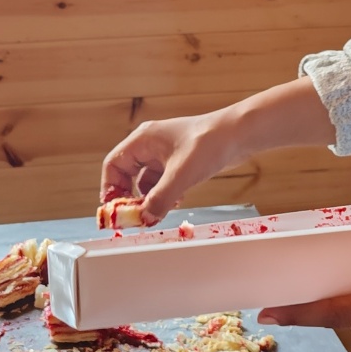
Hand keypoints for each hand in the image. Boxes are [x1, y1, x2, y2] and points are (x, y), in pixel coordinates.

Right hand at [100, 111, 232, 223]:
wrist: (240, 134)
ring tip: (157, 211)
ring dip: (149, 198)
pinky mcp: (179, 161)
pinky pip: (163, 182)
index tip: (115, 209)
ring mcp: (165, 153)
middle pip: (127, 174)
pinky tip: (176, 202)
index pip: (114, 164)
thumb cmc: (209, 143)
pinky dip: (164, 194)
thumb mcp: (181, 175)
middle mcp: (150, 144)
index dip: (110, 188)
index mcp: (143, 139)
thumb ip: (161, 198)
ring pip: (146, 181)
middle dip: (130, 196)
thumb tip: (146, 218)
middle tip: (135, 216)